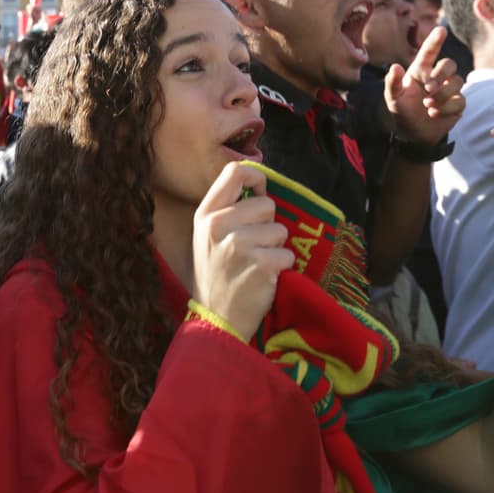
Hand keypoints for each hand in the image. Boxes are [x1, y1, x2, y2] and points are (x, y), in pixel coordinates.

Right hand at [192, 163, 292, 340]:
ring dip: (275, 247)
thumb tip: (259, 186)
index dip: (255, 178)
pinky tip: (263, 278)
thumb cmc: (215, 275)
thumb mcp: (207, 237)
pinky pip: (287, 254)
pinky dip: (281, 267)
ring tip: (255, 263)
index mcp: (206, 214)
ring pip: (280, 230)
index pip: (234, 172)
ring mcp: (239, 245)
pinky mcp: (261, 264)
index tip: (259, 192)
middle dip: (267, 224)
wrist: (215, 320)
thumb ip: (227, 210)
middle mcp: (219, 225)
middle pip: (266, 204)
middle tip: (252, 246)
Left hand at [384, 25, 465, 144]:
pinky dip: (446, 108)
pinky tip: (434, 114)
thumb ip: (392, 82)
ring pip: (457, 82)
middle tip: (428, 88)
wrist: (413, 133)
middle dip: (441, 75)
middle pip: (449, 64)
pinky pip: (460, 100)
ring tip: (427, 105)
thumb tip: (395, 66)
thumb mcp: (392, 97)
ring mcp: (449, 89)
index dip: (435, 40)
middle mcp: (437, 77)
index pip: (429, 52)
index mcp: (420, 71)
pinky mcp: (458, 103)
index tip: (441, 29)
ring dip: (442, 94)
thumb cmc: (402, 110)